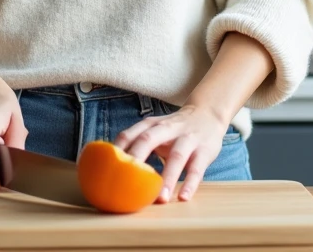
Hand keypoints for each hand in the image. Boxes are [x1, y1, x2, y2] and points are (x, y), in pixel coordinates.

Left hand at [114, 103, 228, 202]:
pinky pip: (197, 168)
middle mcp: (167, 128)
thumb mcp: (154, 130)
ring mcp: (187, 138)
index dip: (116, 150)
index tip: (104, 168)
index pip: (129, 134)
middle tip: (126, 182)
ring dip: (168, 178)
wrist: (207, 114)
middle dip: (137, 158)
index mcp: (151, 125)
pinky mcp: (204, 150)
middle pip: (148, 140)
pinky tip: (184, 197)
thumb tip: (109, 169)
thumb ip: (137, 144)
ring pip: (177, 157)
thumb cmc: (173, 130)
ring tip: (160, 199)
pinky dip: (191, 183)